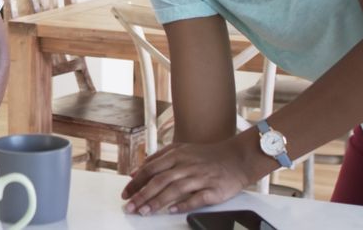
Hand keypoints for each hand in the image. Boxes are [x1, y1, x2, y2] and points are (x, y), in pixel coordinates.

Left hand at [121, 138, 251, 214]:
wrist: (238, 158)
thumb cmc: (207, 156)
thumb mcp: (180, 150)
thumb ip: (157, 159)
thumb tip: (136, 172)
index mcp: (176, 155)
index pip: (150, 169)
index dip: (136, 182)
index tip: (125, 194)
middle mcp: (187, 165)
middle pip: (159, 180)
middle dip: (141, 194)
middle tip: (130, 207)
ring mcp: (200, 177)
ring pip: (174, 189)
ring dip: (157, 201)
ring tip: (144, 211)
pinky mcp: (214, 190)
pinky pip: (197, 198)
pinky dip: (184, 204)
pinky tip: (172, 210)